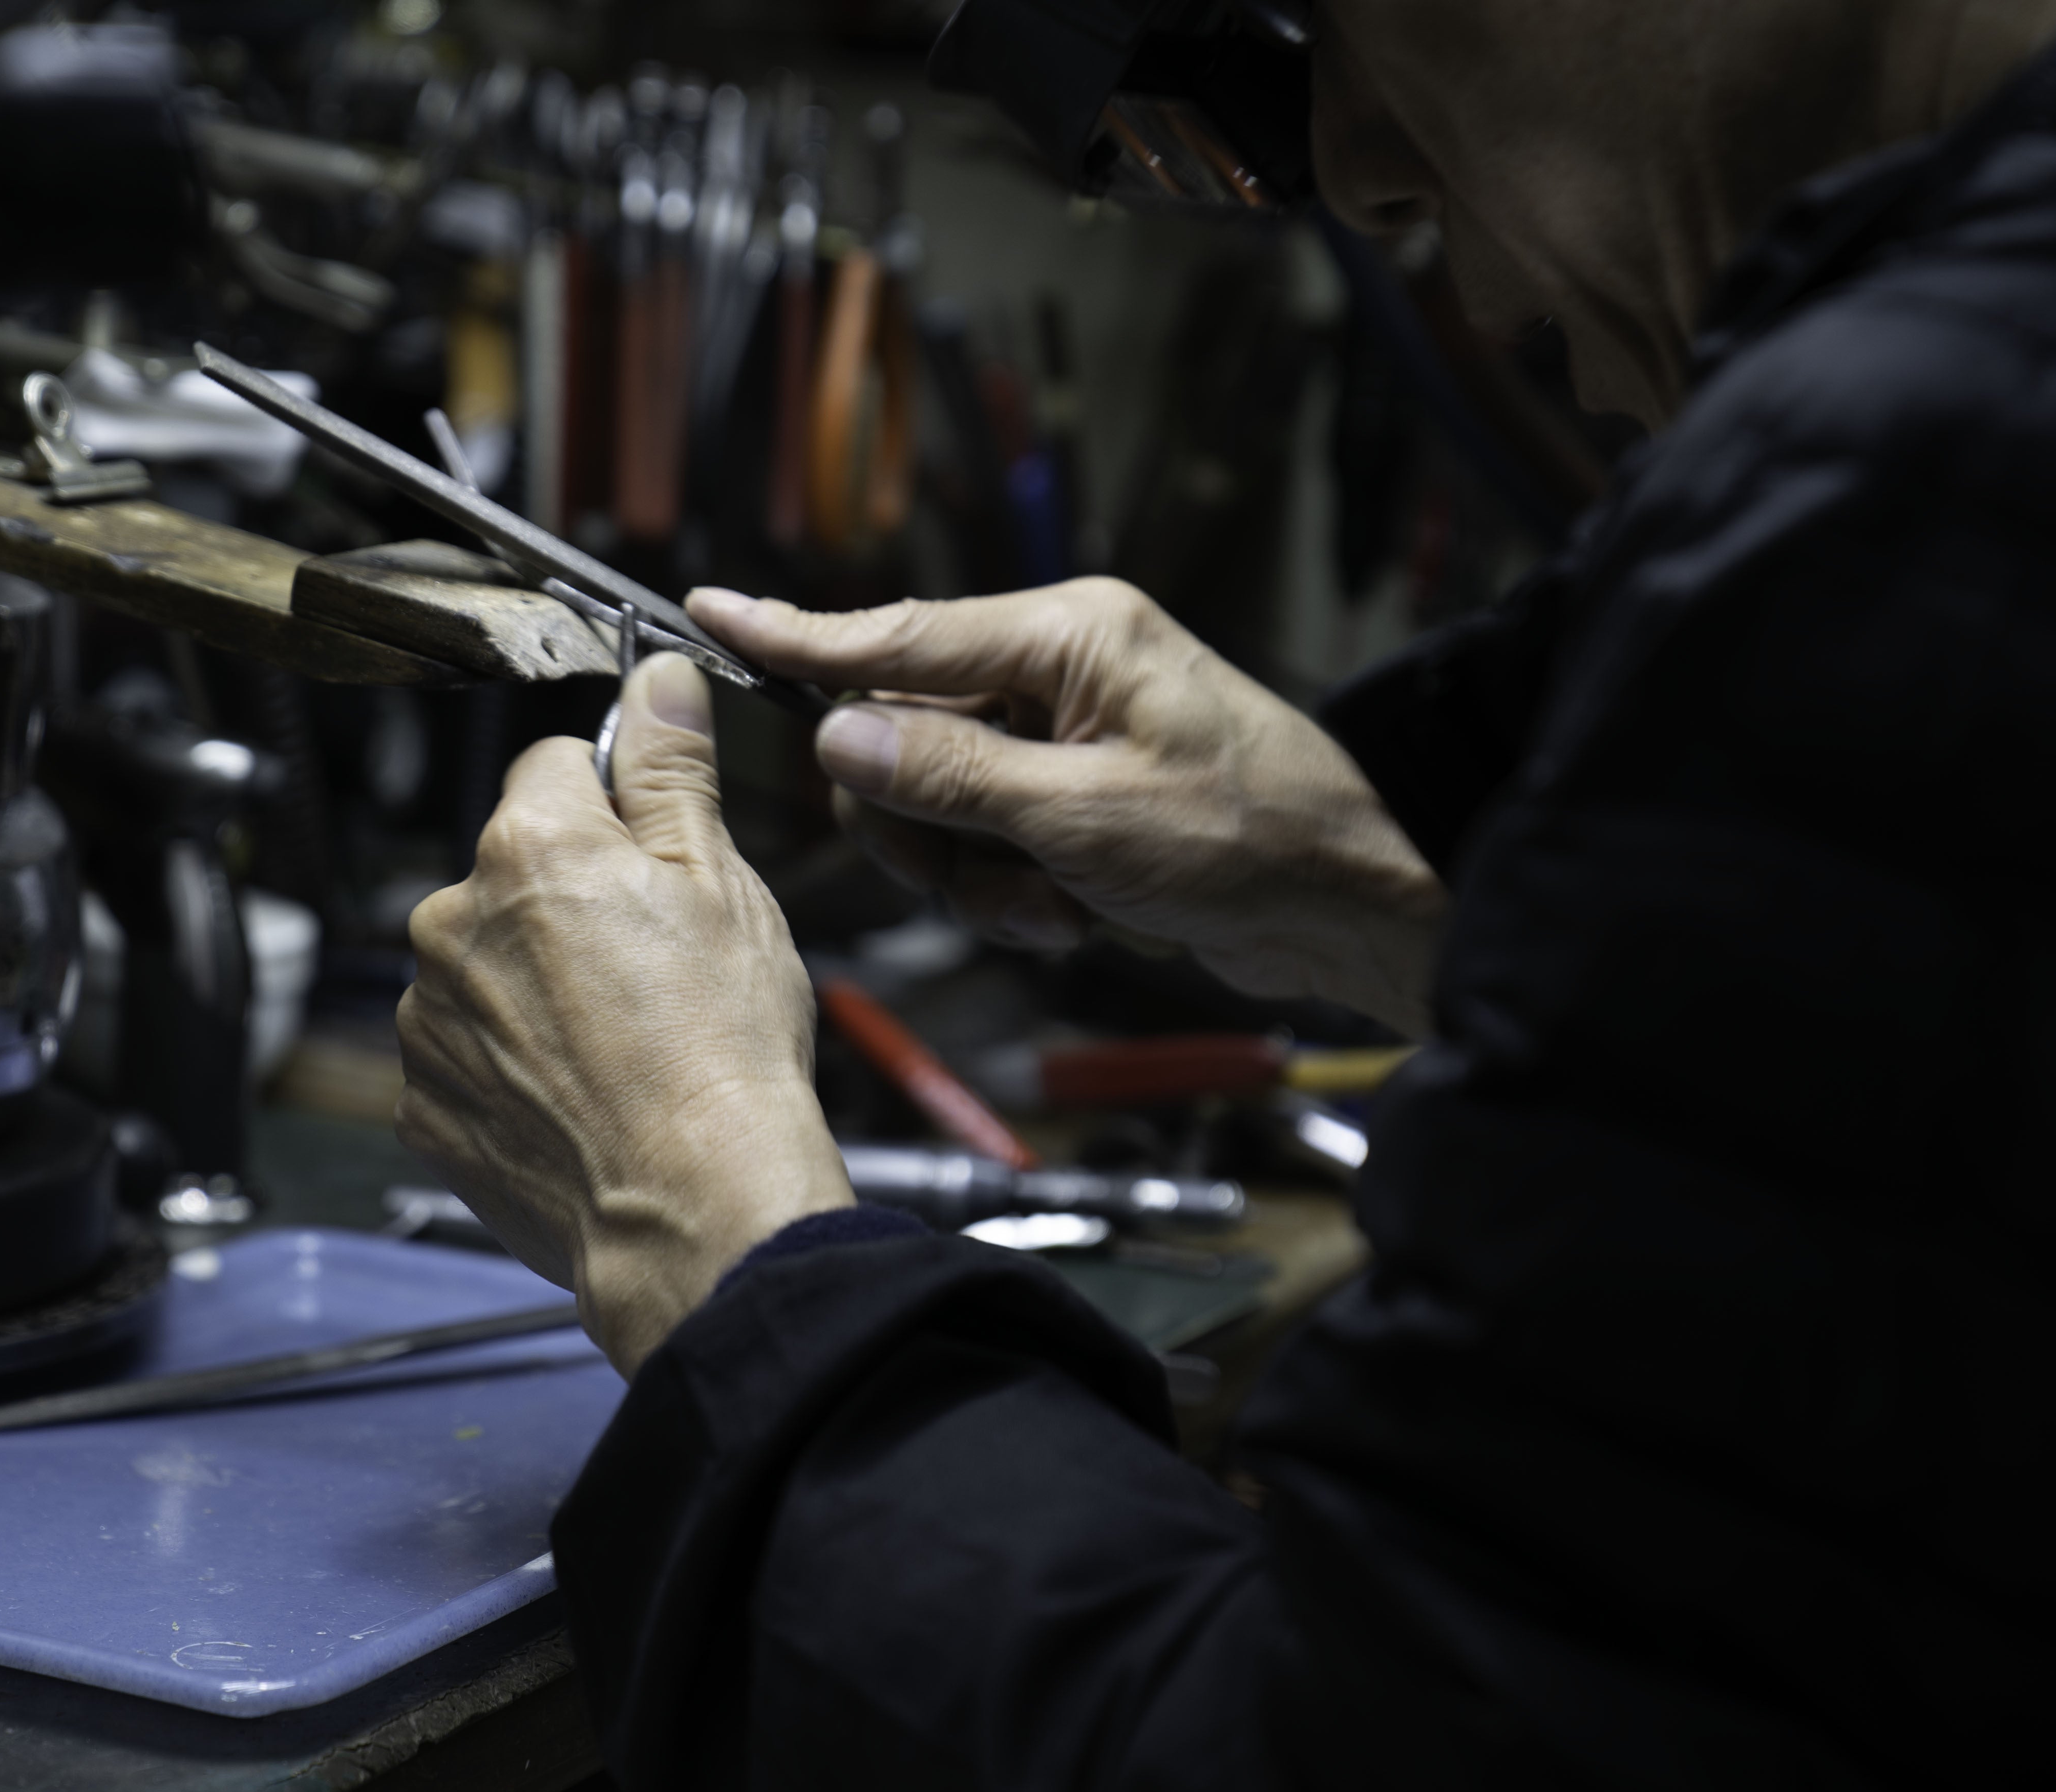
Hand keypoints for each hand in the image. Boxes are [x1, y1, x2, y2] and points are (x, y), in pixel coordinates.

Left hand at [396, 655, 854, 1372]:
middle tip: (656, 965)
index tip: (655, 854)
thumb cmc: (719, 1055)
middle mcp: (454, 921)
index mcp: (530, 846)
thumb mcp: (722, 883)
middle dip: (572, 901)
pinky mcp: (426, 1101)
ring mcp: (431, 1018)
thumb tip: (657, 683)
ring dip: (539, 986)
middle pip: (514, 871)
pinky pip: (468, 1053)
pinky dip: (514, 1066)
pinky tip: (583, 1092)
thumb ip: (671, 771)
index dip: (616, 807)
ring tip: (624, 1042)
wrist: (692, 1207)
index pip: (555, 768)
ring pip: (487, 964)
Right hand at [689, 578, 1447, 1034]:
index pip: (898, 632)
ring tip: (1053, 910)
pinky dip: (1014, 892)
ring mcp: (1066, 735)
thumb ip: (953, 775)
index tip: (710, 612)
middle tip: (981, 883)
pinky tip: (1075, 915)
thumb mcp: (1086, 817)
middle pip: (902, 734)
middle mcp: (1058, 670)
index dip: (797, 636)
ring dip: (976, 876)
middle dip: (923, 827)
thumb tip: (843, 735)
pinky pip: (986, 841)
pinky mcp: (1076, 797)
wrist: (1345, 903)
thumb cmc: (1249, 841)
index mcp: (1066, 635)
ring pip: (936, 803)